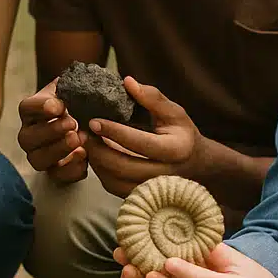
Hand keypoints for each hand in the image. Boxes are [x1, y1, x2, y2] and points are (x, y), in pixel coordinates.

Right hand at [17, 79, 87, 183]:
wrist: (90, 121)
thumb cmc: (78, 102)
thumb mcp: (72, 90)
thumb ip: (71, 85)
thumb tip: (74, 82)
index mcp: (31, 111)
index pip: (27, 108)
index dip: (40, 108)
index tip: (59, 106)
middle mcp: (29, 135)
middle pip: (28, 138)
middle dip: (50, 131)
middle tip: (72, 123)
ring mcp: (40, 155)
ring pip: (39, 160)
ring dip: (59, 150)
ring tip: (80, 139)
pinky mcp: (55, 171)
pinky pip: (58, 176)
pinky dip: (72, 169)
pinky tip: (85, 157)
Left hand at [85, 77, 204, 196]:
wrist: (195, 165)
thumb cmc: (182, 134)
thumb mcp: (174, 112)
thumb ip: (152, 97)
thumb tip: (127, 81)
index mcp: (175, 149)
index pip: (139, 143)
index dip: (113, 131)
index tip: (93, 121)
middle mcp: (165, 174)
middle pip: (122, 166)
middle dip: (97, 149)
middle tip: (82, 133)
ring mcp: (152, 189)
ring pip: (114, 180)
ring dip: (95, 161)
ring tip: (86, 142)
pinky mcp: (140, 196)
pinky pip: (113, 187)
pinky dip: (100, 171)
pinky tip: (95, 155)